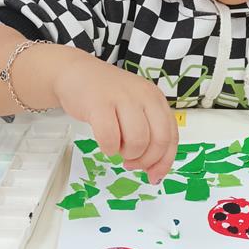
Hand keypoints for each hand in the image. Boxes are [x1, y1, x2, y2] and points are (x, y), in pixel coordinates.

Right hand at [52, 50, 177, 182]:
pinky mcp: (99, 103)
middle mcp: (144, 96)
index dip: (164, 162)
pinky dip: (108, 148)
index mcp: (156, 99)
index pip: (171, 136)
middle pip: (159, 141)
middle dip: (145, 160)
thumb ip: (149, 134)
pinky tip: (105, 142)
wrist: (76, 73)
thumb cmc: (107, 96)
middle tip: (131, 162)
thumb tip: (155, 173)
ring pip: (137, 141)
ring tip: (117, 147)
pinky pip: (110, 138)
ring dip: (127, 153)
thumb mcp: (135, 108)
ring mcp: (122, 98)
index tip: (153, 176)